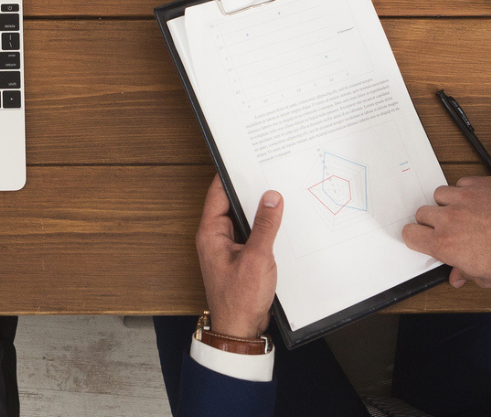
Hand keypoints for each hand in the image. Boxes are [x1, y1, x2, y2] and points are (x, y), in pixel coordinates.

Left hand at [195, 175, 281, 338]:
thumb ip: (265, 226)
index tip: (246, 159)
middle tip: (269, 174)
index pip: (217, 193)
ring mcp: (227, 248)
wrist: (240, 330)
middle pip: (231, 204)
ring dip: (258, 212)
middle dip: (249, 191)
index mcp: (210, 233)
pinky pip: (250, 235)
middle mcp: (215, 238)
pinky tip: (279, 224)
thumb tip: (271, 198)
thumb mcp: (257, 258)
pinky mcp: (239, 258)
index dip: (232, 175)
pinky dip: (262, 228)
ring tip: (278, 196)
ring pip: (243, 220)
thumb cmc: (240, 299)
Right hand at [402, 176, 490, 287]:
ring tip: (463, 212)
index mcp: (446, 244)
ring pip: (439, 195)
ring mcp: (463, 198)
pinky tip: (478, 202)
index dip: (416, 236)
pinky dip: (465, 191)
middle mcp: (450, 219)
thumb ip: (466, 275)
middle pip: (422, 213)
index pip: (410, 234)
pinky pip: (460, 183)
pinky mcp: (478, 184)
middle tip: (448, 227)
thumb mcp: (489, 277)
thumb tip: (457, 277)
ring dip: (447, 203)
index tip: (423, 237)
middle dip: (432, 220)